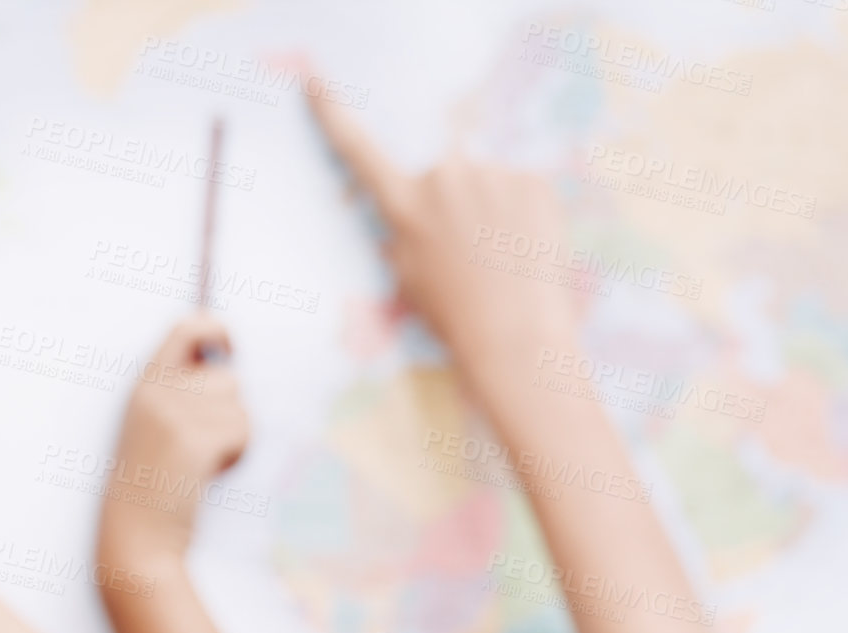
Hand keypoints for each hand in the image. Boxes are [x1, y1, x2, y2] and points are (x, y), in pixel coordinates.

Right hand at [98, 314, 247, 566]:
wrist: (135, 537)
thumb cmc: (151, 488)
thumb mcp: (153, 428)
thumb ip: (181, 394)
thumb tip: (232, 369)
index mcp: (143, 385)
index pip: (185, 328)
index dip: (216, 328)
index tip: (232, 346)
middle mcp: (156, 392)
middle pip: (226, 378)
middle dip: (229, 412)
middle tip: (202, 446)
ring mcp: (173, 414)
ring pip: (239, 407)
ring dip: (233, 436)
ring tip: (200, 463)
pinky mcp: (193, 439)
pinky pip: (242, 432)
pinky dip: (236, 456)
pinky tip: (207, 474)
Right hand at [307, 92, 578, 419]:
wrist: (515, 335)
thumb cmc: (453, 316)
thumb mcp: (406, 276)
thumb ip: (401, 230)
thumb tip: (413, 209)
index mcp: (404, 205)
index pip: (359, 151)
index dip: (333, 113)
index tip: (315, 82)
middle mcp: (444, 178)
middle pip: (442, 177)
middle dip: (452, 205)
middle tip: (469, 254)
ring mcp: (492, 174)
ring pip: (484, 184)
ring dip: (489, 210)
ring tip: (499, 259)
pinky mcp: (533, 180)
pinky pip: (520, 189)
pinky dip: (522, 215)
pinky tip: (523, 250)